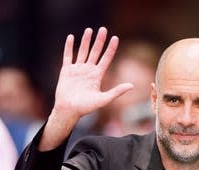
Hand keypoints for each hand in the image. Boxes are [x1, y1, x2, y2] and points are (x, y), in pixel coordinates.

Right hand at [41, 27, 133, 148]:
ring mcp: (77, 70)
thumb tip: (132, 86)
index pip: (106, 59)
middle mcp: (88, 71)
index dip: (111, 48)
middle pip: (95, 52)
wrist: (69, 111)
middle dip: (99, 41)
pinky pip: (68, 56)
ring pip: (82, 51)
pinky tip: (71, 37)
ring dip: (86, 41)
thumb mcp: (103, 99)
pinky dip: (69, 47)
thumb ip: (116, 92)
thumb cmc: (86, 108)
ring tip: (89, 30)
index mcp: (97, 76)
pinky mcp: (66, 71)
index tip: (115, 38)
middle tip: (103, 29)